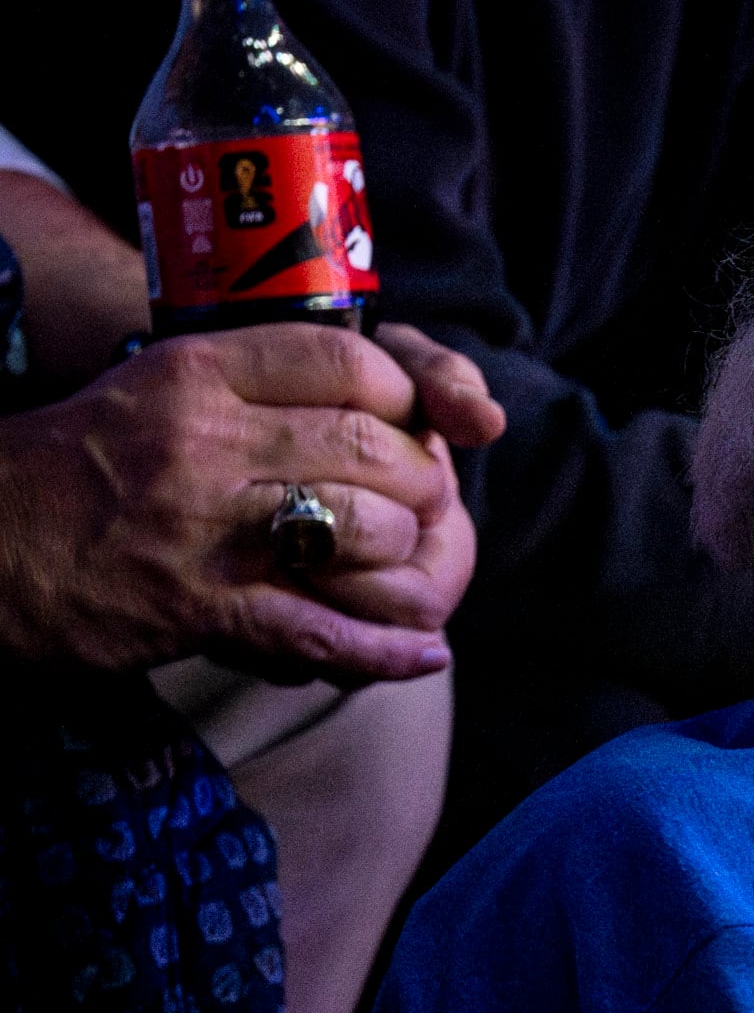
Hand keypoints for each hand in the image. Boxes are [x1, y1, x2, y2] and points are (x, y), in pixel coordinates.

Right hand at [0, 323, 492, 680]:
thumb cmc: (68, 471)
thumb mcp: (148, 394)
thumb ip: (244, 390)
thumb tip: (356, 402)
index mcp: (193, 373)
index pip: (346, 359)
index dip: (404, 395)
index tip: (411, 424)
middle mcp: (204, 439)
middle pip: (374, 448)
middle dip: (420, 483)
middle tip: (424, 506)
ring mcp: (202, 525)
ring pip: (363, 529)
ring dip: (401, 559)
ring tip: (401, 569)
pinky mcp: (198, 606)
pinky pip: (323, 630)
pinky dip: (385, 650)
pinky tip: (425, 653)